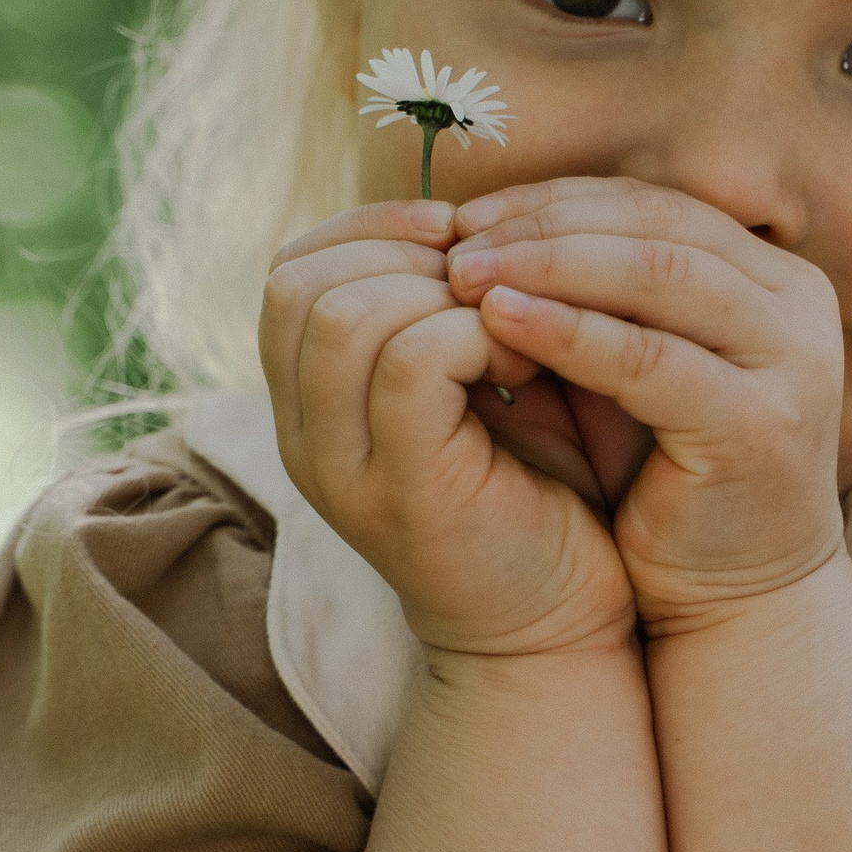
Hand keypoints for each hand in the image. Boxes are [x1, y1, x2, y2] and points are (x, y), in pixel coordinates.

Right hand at [259, 202, 638, 658]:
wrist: (560, 632)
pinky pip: (409, 360)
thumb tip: (463, 219)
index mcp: (312, 403)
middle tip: (496, 289)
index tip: (461, 239)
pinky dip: (477, 336)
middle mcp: (305, 437)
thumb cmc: (535, 498)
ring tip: (518, 332)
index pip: (291, 270)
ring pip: (349, 314)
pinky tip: (531, 367)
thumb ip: (445, 312)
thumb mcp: (475, 387)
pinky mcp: (401, 493)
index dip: (372, 229)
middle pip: (301, 282)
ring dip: (446, 297)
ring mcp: (342, 470)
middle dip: (406, 255)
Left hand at [445, 179, 847, 633]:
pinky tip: (501, 323)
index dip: (556, 200)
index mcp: (772, 278)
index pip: (652, 206)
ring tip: (465, 276)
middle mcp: (798, 306)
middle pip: (656, 227)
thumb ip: (590, 301)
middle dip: (545, 227)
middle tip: (456, 243)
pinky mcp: (762, 426)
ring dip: (550, 266)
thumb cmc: (669, 482)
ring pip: (657, 276)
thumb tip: (481, 232)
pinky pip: (651, 360)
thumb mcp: (628, 374)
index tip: (469, 215)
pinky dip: (571, 333)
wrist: (736, 601)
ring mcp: (792, 362)